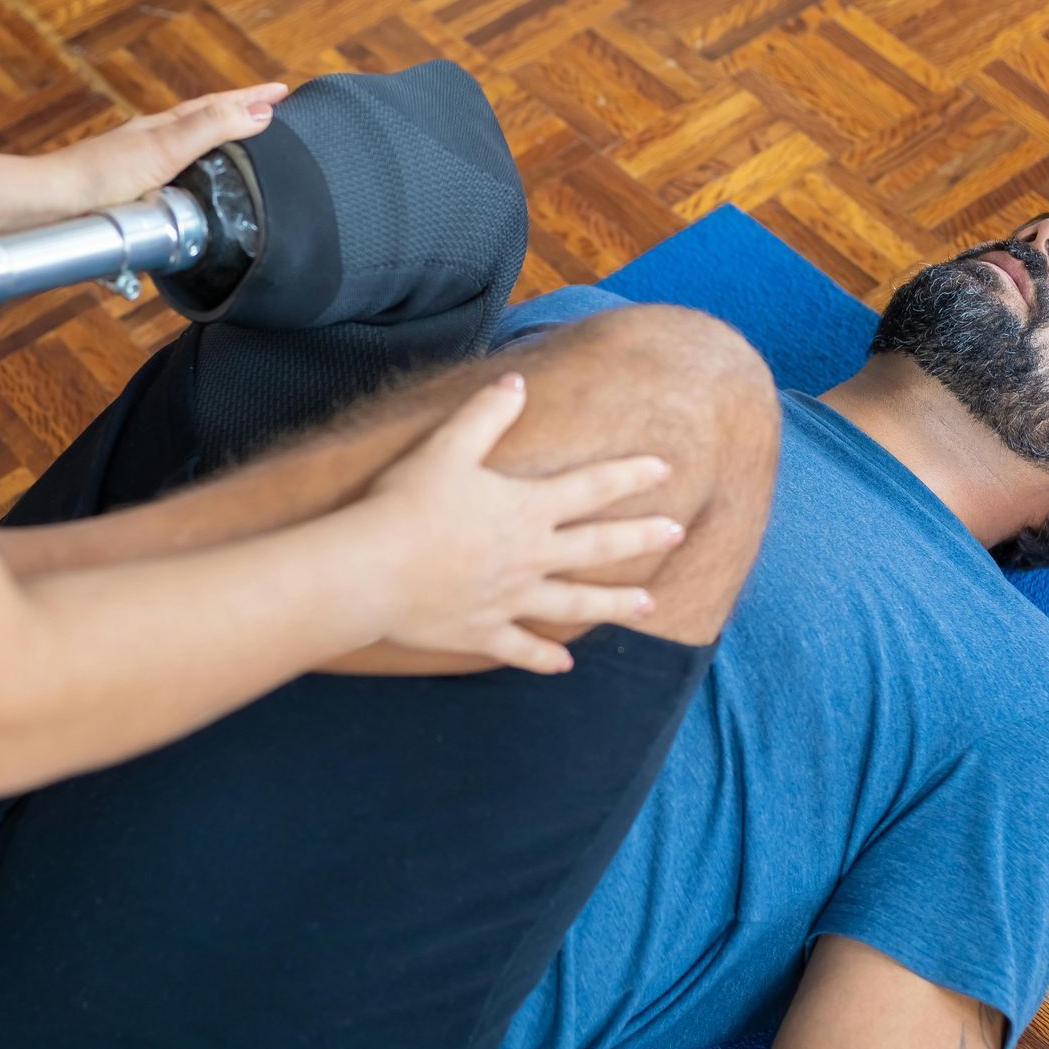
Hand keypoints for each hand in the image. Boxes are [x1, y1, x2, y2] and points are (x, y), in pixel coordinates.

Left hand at [39, 82, 289, 212]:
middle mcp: (153, 142)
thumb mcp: (167, 147)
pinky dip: (196, 175)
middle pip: (205, 121)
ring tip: (242, 145)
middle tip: (271, 110)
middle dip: (240, 114)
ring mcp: (141, 167)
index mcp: (164, 127)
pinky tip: (196, 191)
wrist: (53, 206)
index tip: (283, 92)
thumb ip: (212, 128)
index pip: (218, 106)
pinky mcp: (133, 194)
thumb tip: (260, 112)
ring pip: (189, 149)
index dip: (252, 99)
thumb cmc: (101, 177)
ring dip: (218, 142)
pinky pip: (175, 177)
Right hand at [365, 374, 685, 673]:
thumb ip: (486, 414)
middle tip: (678, 533)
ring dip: (613, 604)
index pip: (591, 486)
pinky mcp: (481, 632)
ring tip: (648, 607)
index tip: (665, 468)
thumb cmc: (406, 503)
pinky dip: (543, 658)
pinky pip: (521, 648)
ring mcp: (509, 599)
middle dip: (641, 538)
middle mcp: (528, 556)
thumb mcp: (446, 447)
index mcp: (525, 508)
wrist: (370, 570)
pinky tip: (564, 665)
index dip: (629, 475)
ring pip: (573, 603)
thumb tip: (517, 383)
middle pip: (596, 546)